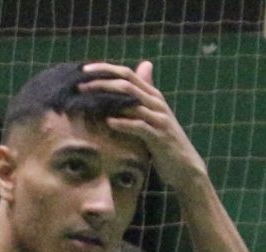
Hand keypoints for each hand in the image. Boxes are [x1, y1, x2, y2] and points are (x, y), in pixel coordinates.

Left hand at [81, 60, 209, 189]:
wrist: (185, 167)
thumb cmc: (163, 143)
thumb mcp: (149, 119)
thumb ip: (135, 103)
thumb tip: (116, 91)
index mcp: (152, 95)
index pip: (126, 73)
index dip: (105, 69)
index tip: (83, 71)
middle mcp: (156, 102)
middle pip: (126, 83)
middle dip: (102, 81)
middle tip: (80, 84)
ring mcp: (159, 119)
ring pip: (131, 101)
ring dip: (107, 98)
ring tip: (87, 99)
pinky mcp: (160, 137)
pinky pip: (139, 126)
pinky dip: (123, 123)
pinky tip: (108, 123)